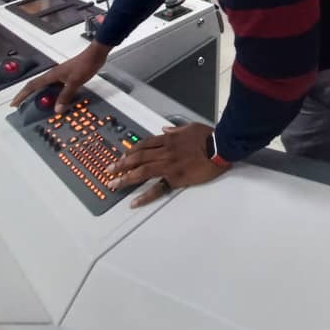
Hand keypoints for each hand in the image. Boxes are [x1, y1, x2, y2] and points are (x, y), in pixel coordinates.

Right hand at [10, 43, 108, 112]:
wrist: (95, 55)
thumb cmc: (84, 65)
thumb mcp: (74, 82)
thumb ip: (65, 96)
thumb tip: (56, 109)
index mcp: (51, 75)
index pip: (31, 86)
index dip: (22, 95)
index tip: (14, 104)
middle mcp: (52, 75)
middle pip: (35, 86)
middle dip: (27, 96)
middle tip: (22, 106)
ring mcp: (59, 75)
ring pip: (45, 87)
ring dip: (39, 96)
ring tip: (36, 106)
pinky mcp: (66, 76)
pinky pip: (54, 87)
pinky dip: (51, 94)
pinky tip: (55, 100)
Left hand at [105, 122, 227, 207]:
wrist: (220, 147)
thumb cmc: (208, 136)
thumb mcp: (190, 126)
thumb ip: (175, 129)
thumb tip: (164, 129)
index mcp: (168, 139)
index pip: (144, 145)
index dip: (131, 151)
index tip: (122, 156)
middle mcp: (164, 152)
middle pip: (137, 158)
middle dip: (121, 164)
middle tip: (108, 171)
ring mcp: (168, 166)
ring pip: (142, 172)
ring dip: (125, 178)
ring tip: (113, 184)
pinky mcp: (175, 179)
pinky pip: (157, 188)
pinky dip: (145, 196)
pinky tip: (134, 202)